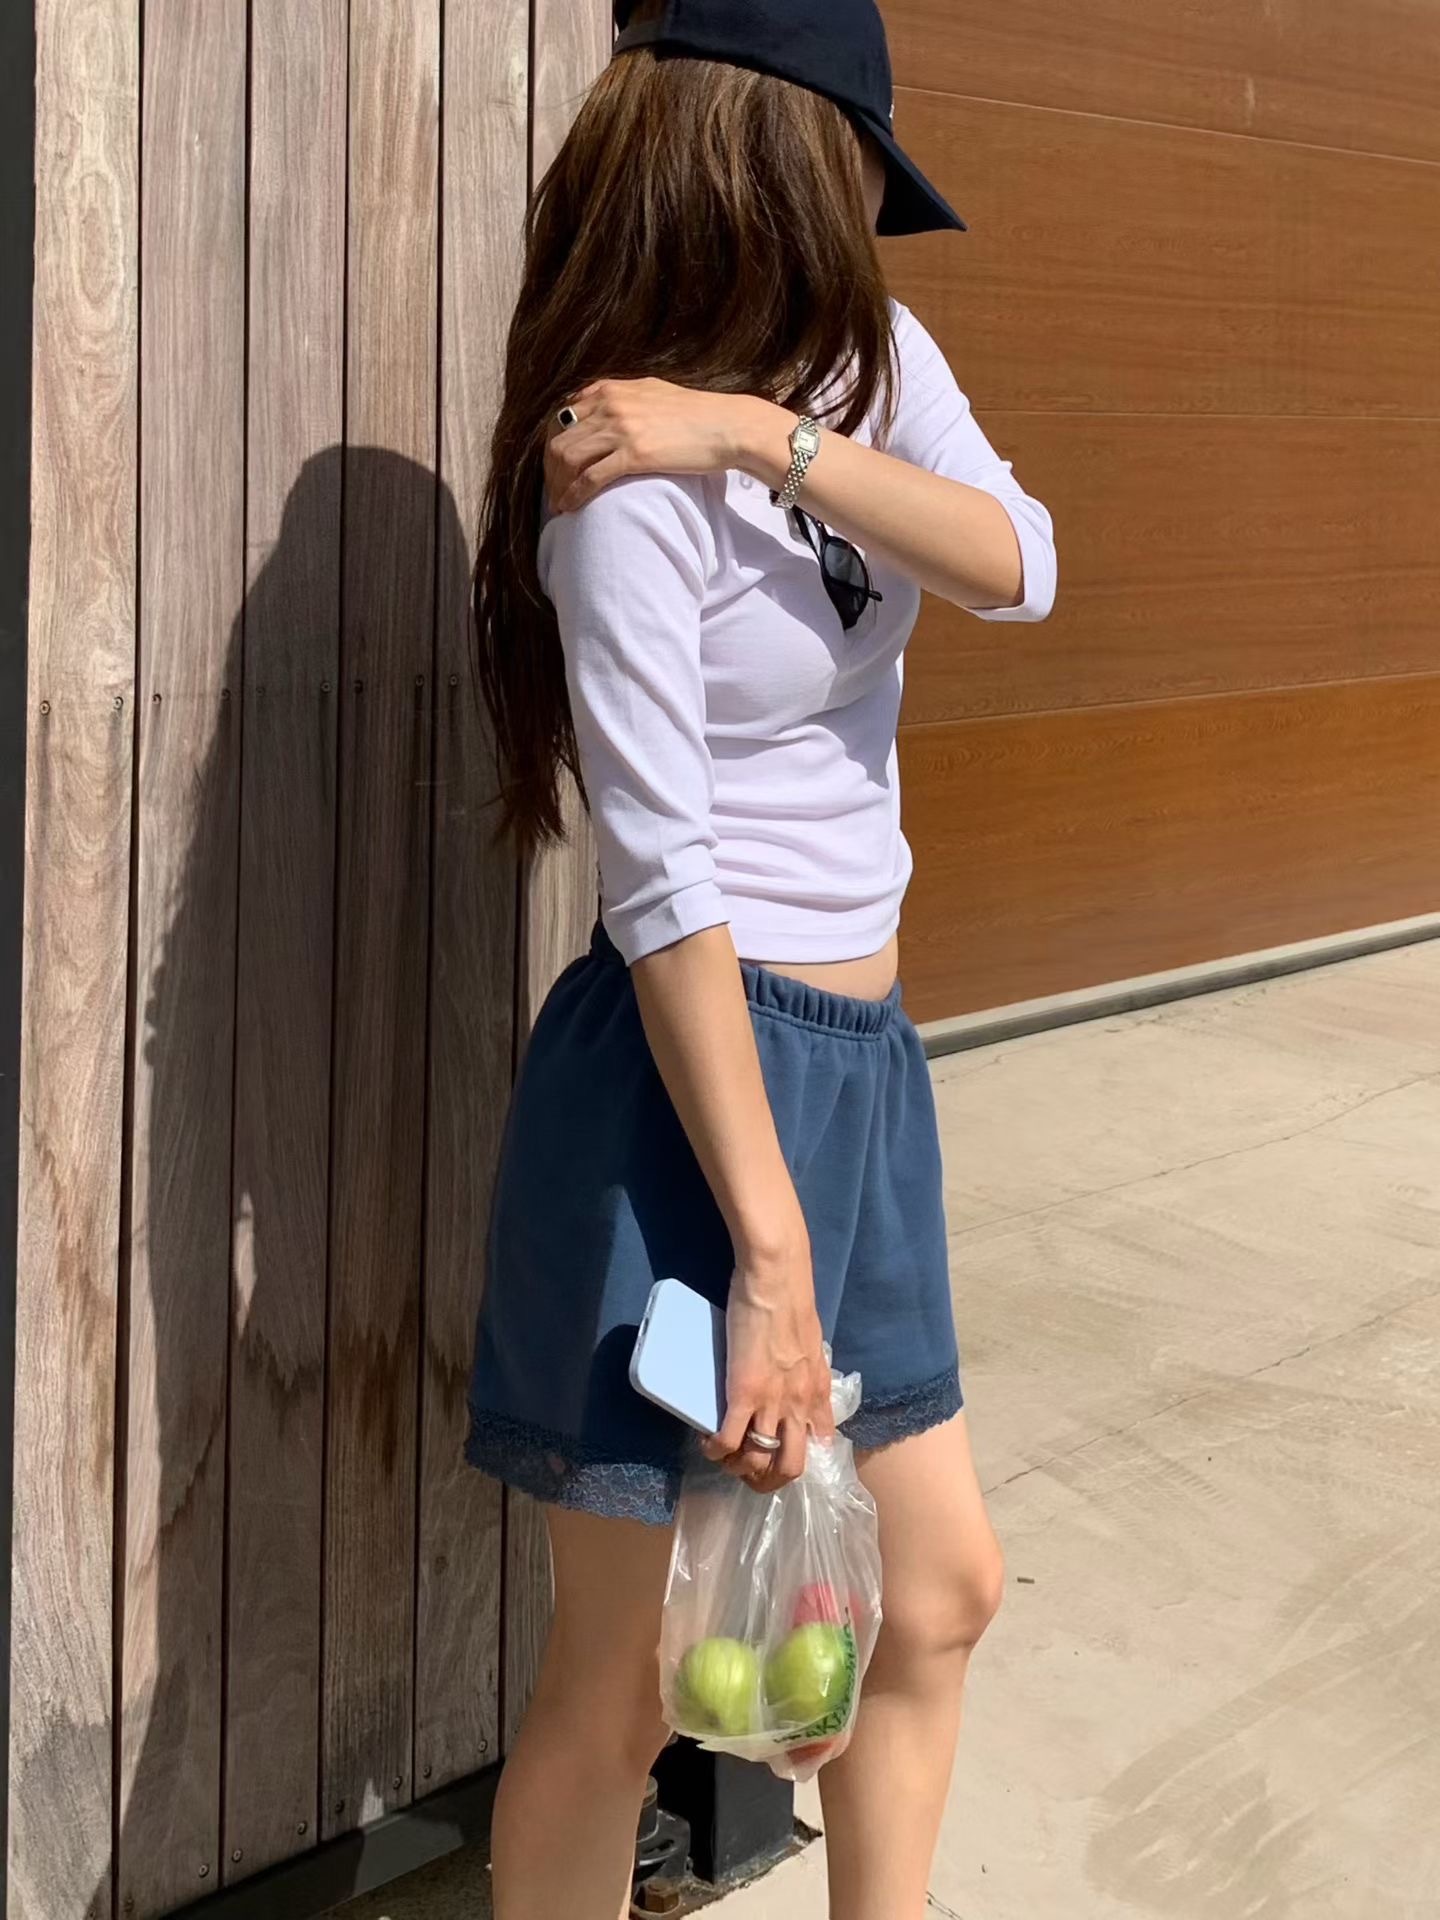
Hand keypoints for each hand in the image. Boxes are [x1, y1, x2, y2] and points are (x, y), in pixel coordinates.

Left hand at [545, 379, 786, 512]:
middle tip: (553, 491)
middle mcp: (610, 404)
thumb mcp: (651, 391)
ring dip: (557, 485)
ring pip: (568, 458)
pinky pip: (589, 478)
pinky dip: (573, 495)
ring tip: (559, 504)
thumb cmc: (696, 413)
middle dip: (550, 470)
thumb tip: (599, 402)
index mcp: (610, 389)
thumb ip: (621, 395)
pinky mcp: (634, 454)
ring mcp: (620, 428)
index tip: (555, 467)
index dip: (552, 444)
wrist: (728, 425)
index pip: (562, 416)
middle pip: (558, 439)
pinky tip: (570, 508)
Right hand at [704, 1248, 835, 1496]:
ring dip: (737, 1468)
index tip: (776, 1456)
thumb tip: (800, 1380)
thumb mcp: (811, 1344)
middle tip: (746, 1470)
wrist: (777, 1278)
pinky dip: (715, 1451)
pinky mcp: (743, 1393)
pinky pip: (729, 1441)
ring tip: (723, 1456)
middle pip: (790, 1467)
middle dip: (767, 1481)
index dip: (796, 1459)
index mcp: (816, 1392)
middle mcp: (798, 1405)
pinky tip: (707, 1444)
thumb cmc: (791, 1301)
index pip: (818, 1446)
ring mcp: (771, 1402)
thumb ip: (808, 1368)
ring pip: (758, 1461)